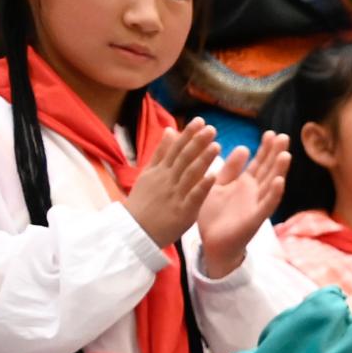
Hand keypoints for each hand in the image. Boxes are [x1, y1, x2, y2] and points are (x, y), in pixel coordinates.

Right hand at [123, 122, 218, 254]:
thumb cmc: (143, 202)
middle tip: (211, 128)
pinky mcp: (183, 212)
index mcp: (160, 170)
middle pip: (183, 157)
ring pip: (189, 174)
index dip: (188, 134)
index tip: (200, 121)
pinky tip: (214, 176)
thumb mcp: (148, 174)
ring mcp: (175, 195)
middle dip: (197, 142)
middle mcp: (167, 180)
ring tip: (216, 145)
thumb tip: (170, 130)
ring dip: (203, 159)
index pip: (175, 148)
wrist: (135, 231)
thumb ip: (161, 152)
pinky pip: (194, 197)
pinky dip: (203, 186)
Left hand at [196, 133, 290, 279]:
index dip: (266, 148)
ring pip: (272, 185)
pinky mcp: (255, 219)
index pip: (260, 162)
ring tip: (286, 155)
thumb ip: (229, 169)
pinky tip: (280, 182)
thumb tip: (244, 148)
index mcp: (245, 184)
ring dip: (280, 170)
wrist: (212, 244)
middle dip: (276, 154)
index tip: (271, 133)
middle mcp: (255, 193)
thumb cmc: (214, 216)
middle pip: (269, 170)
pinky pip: (267, 205)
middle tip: (284, 136)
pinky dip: (274, 194)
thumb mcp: (218, 185)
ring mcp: (257, 205)